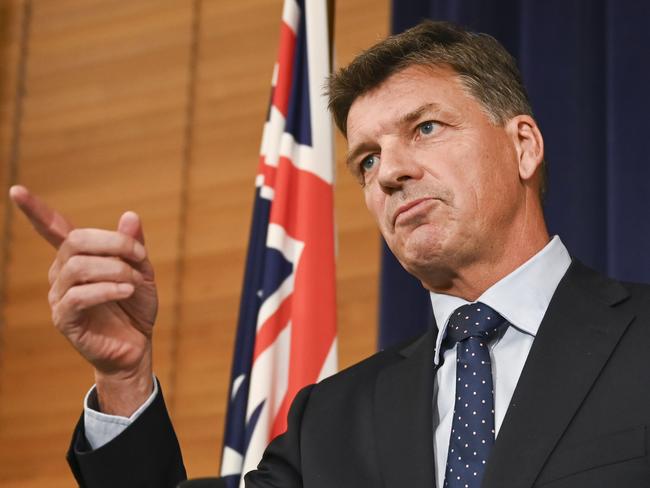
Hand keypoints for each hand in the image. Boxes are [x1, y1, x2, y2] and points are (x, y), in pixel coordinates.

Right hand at [9, 185, 156, 414]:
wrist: (137, 346)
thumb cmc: (135, 307)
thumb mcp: (142, 271)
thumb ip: (133, 245)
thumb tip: (130, 215)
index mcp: (78, 258)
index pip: (53, 229)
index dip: (36, 211)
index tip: (16, 190)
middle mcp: (62, 273)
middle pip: (75, 240)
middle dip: (114, 242)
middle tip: (141, 256)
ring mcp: (59, 296)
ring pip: (78, 266)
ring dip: (115, 268)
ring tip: (134, 281)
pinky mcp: (64, 318)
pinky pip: (78, 295)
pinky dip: (108, 288)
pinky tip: (126, 291)